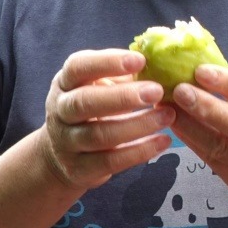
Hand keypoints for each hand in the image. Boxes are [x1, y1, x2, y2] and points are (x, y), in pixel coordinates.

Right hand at [38, 50, 175, 191]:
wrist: (59, 155)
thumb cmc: (90, 107)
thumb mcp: (96, 85)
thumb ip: (120, 72)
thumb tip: (158, 59)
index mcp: (65, 83)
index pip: (78, 67)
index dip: (107, 63)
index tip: (140, 60)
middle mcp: (60, 111)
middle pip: (85, 102)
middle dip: (123, 97)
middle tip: (157, 91)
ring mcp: (66, 142)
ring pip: (100, 135)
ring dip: (138, 125)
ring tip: (168, 116)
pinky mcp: (79, 169)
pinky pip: (110, 161)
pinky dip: (139, 152)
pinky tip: (163, 141)